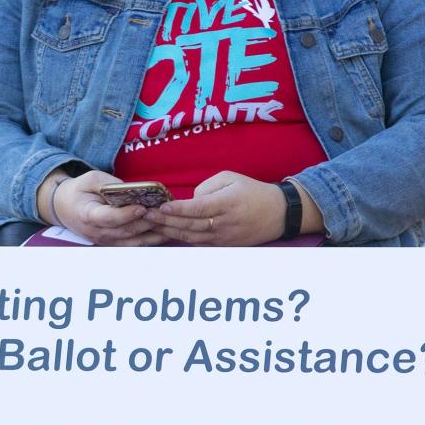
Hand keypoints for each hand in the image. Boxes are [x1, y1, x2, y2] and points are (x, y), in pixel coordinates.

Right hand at [50, 170, 164, 246]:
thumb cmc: (79, 191)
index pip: (110, 218)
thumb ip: (110, 184)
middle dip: (147, 222)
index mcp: (88, 215)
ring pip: (133, 242)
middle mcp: (97, 232)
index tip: (143, 207)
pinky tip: (165, 233)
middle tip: (166, 213)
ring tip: (171, 225)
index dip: (127, 214)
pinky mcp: (112, 244)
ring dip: (153, 234)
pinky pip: (134, 245)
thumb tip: (133, 190)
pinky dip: (150, 240)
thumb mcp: (90, 179)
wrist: (64, 208)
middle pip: (126, 230)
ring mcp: (105, 241)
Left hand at [143, 172, 290, 245]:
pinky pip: (198, 244)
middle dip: (166, 221)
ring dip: (169, 232)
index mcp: (227, 204)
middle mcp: (225, 223)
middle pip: (190, 225)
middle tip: (146, 216)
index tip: (161, 207)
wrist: (278, 214)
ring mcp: (224, 238)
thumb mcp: (231, 178)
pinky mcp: (224, 246)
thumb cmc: (252, 191)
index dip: (178, 209)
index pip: (198, 209)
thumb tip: (189, 200)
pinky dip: (181, 239)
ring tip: (151, 225)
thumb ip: (207, 187)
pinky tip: (167, 233)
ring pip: (191, 237)